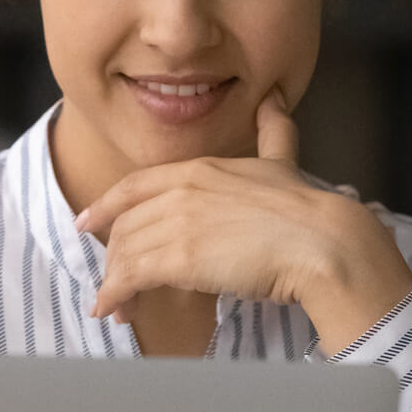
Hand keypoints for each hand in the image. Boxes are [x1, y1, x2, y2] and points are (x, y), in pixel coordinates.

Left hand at [74, 88, 411, 354]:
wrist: (322, 240)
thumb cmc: (307, 209)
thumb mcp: (282, 160)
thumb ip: (273, 131)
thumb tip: (274, 100)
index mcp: (199, 169)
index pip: (135, 186)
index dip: (107, 206)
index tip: (89, 222)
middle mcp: (181, 191)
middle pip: (125, 224)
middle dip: (113, 256)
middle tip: (113, 284)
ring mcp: (178, 223)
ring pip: (124, 252)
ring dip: (114, 284)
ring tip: (116, 308)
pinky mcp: (180, 258)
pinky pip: (131, 277)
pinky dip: (115, 295)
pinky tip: (113, 310)